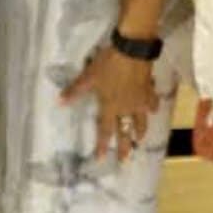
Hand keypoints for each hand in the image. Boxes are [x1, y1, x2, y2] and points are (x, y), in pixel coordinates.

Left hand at [60, 47, 155, 161]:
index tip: (101, 159)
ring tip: (140, 139)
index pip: (105, 130)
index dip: (102, 145)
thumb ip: (75, 91)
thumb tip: (59, 102)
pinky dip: (152, 108)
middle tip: (125, 160)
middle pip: (126, 131)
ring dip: (140, 131)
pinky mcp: (150, 92)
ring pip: (142, 121)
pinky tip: (153, 110)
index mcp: (110, 106)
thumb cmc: (108, 65)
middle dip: (125, 147)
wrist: (131, 51)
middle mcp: (126, 108)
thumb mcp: (88, 76)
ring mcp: (140, 101)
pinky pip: (152, 104)